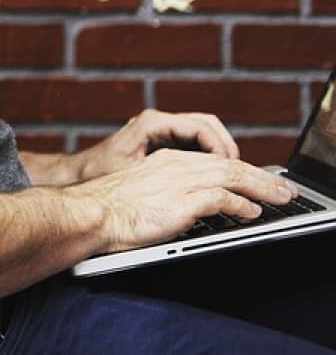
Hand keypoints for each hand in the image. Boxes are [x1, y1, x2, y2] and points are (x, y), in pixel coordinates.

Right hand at [70, 148, 294, 253]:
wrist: (89, 213)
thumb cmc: (106, 209)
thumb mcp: (141, 190)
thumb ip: (166, 190)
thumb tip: (189, 206)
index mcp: (165, 160)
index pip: (213, 160)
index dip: (242, 170)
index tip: (258, 180)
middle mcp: (175, 165)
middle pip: (230, 165)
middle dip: (262, 177)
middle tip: (284, 190)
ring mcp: (178, 182)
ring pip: (232, 176)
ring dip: (261, 187)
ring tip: (280, 198)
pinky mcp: (180, 202)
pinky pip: (221, 198)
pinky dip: (240, 204)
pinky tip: (251, 212)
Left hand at [71, 109, 238, 181]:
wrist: (80, 176)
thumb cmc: (99, 175)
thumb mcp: (134, 175)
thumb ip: (165, 174)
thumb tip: (200, 179)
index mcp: (153, 123)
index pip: (201, 127)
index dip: (221, 148)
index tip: (231, 169)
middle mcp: (159, 122)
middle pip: (208, 126)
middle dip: (227, 148)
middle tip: (241, 174)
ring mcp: (162, 130)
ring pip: (205, 133)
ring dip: (221, 153)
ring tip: (233, 177)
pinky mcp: (163, 142)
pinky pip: (195, 144)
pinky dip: (210, 157)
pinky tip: (217, 178)